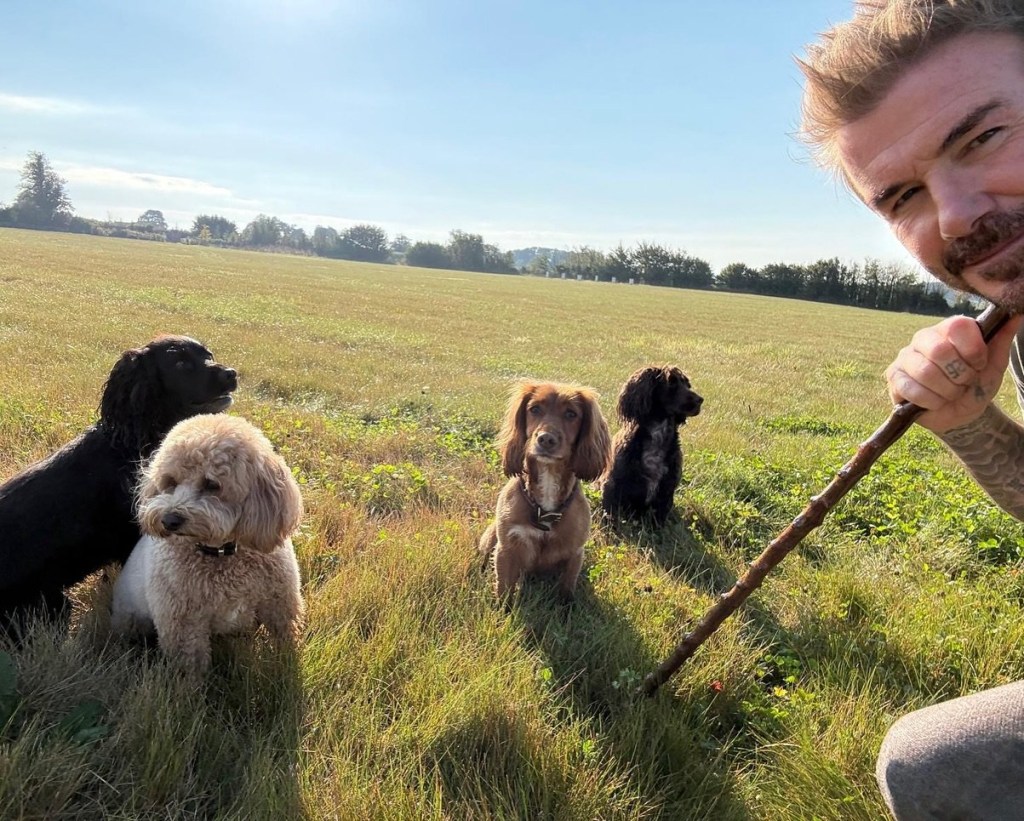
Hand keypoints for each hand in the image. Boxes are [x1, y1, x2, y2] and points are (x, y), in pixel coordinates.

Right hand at [885, 314, 1023, 432]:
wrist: (958, 414)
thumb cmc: (975, 385)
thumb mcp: (994, 365)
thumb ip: (1001, 340)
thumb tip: (1016, 315)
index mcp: (948, 329)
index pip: (958, 326)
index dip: (973, 351)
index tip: (979, 365)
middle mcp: (923, 338)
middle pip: (939, 350)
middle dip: (959, 375)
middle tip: (964, 383)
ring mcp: (905, 357)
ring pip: (925, 372)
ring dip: (946, 391)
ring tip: (950, 394)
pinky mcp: (893, 377)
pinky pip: (911, 388)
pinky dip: (931, 401)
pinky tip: (935, 401)